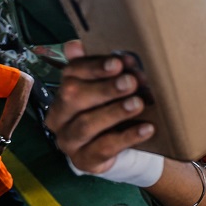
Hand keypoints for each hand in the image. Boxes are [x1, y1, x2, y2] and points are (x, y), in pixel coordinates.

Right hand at [44, 41, 155, 174]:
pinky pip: (103, 148)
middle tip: (131, 82)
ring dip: (114, 112)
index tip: (118, 63)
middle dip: (105, 88)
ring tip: (138, 104)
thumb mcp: (110, 87)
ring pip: (86, 124)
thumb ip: (99, 66)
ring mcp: (68, 141)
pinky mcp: (84, 161)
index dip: (94, 67)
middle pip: (73, 97)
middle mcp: (59, 116)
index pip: (70, 74)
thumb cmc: (114, 110)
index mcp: (63, 91)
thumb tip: (75, 44)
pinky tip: (146, 129)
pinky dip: (126, 137)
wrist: (124, 147)